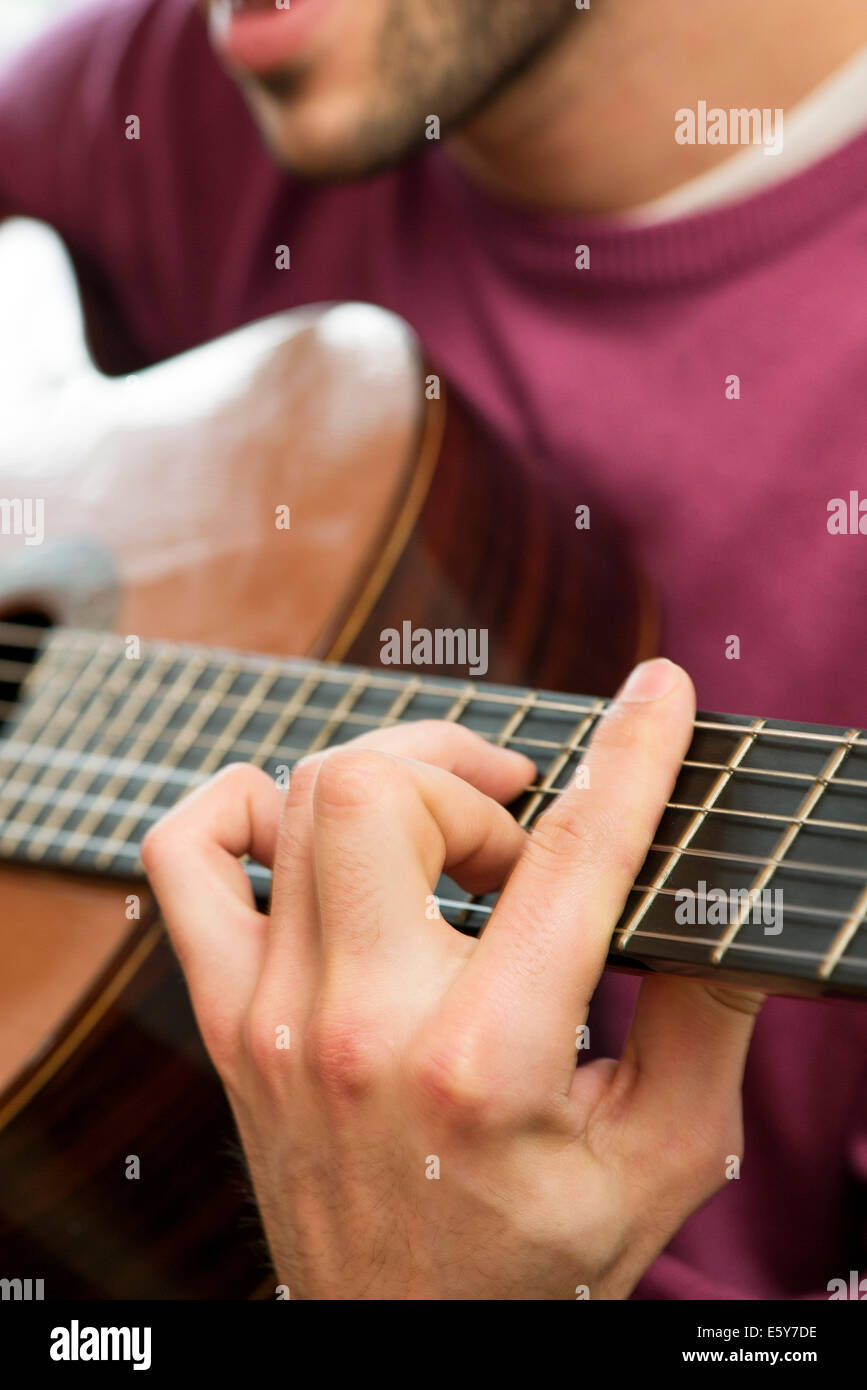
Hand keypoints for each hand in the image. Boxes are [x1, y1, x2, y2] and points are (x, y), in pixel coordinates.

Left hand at [142, 657, 762, 1299]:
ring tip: (448, 843)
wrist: (405, 1350)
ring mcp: (272, 1019)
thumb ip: (706, 1020)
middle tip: (518, 834)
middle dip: (470, 775)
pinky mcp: (225, 1022)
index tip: (661, 691)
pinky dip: (239, 808)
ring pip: (302, 800)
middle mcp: (359, 1027)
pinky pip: (186, 859)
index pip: (566, 858)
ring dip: (394, 785)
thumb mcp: (662, 1156)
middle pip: (382, 789)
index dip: (631, 755)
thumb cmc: (539, 1260)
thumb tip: (719, 893)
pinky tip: (305, 830)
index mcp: (485, 1061)